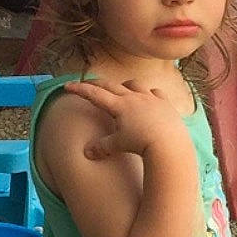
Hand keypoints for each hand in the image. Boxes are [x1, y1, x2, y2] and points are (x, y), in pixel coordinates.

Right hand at [62, 78, 190, 162]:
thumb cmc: (141, 144)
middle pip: (111, 85)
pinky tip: (148, 97)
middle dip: (97, 84)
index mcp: (119, 106)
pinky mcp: (165, 103)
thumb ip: (101, 147)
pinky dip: (149, 93)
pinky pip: (155, 92)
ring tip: (121, 90)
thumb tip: (86, 153)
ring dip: (125, 85)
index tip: (68, 86)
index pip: (94, 94)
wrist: (169, 143)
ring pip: (134, 84)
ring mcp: (151, 98)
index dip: (80, 89)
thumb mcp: (118, 145)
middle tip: (88, 84)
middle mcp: (134, 97)